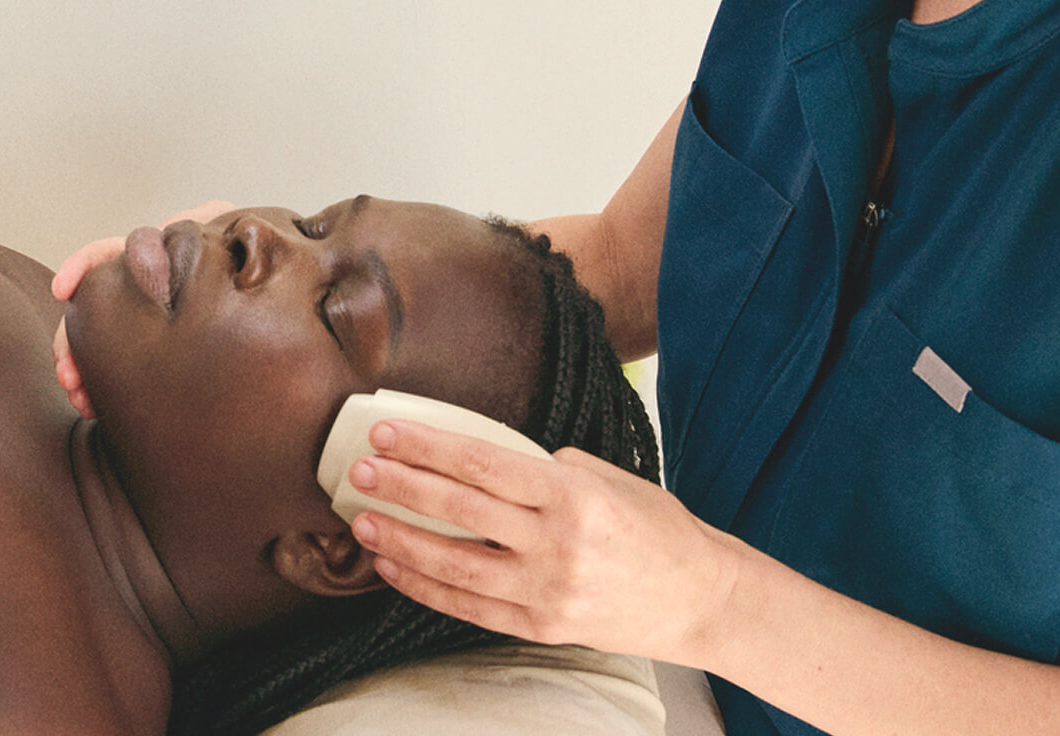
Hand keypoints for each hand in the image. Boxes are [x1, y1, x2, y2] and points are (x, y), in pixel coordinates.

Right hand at [49, 200, 235, 416]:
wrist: (276, 300)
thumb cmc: (256, 261)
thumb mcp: (235, 234)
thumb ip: (207, 219)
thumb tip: (174, 224)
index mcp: (156, 260)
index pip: (107, 257)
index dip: (82, 268)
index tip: (63, 290)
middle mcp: (145, 293)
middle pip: (93, 312)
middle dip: (72, 343)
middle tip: (70, 376)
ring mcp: (149, 326)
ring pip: (101, 348)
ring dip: (83, 372)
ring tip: (82, 399)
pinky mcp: (158, 357)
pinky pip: (123, 373)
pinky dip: (105, 389)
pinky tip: (97, 408)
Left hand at [345, 420, 746, 666]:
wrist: (701, 599)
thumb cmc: (659, 529)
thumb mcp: (612, 478)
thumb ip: (550, 469)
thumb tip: (489, 464)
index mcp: (575, 494)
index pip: (483, 464)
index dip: (428, 447)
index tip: (387, 433)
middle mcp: (558, 543)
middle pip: (459, 511)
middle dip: (401, 488)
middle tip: (358, 471)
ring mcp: (548, 591)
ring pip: (454, 565)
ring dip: (401, 541)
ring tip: (362, 522)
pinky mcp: (542, 627)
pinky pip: (468, 606)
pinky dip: (426, 586)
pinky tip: (395, 567)